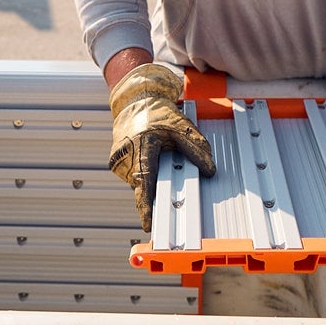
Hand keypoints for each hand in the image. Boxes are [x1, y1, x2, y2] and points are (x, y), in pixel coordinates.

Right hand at [108, 63, 215, 231]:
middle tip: (165, 179)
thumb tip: (210, 171)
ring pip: (138, 182)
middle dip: (156, 189)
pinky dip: (144, 173)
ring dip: (151, 178)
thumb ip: (197, 148)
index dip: (146, 205)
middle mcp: (124, 153)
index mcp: (141, 143)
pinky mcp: (115, 163)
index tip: (149, 224)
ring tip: (156, 156)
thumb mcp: (181, 126)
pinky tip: (148, 158)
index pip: (145, 179)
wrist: (136, 101)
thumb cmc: (158, 113)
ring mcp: (117, 159)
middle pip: (143, 185)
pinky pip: (133, 177)